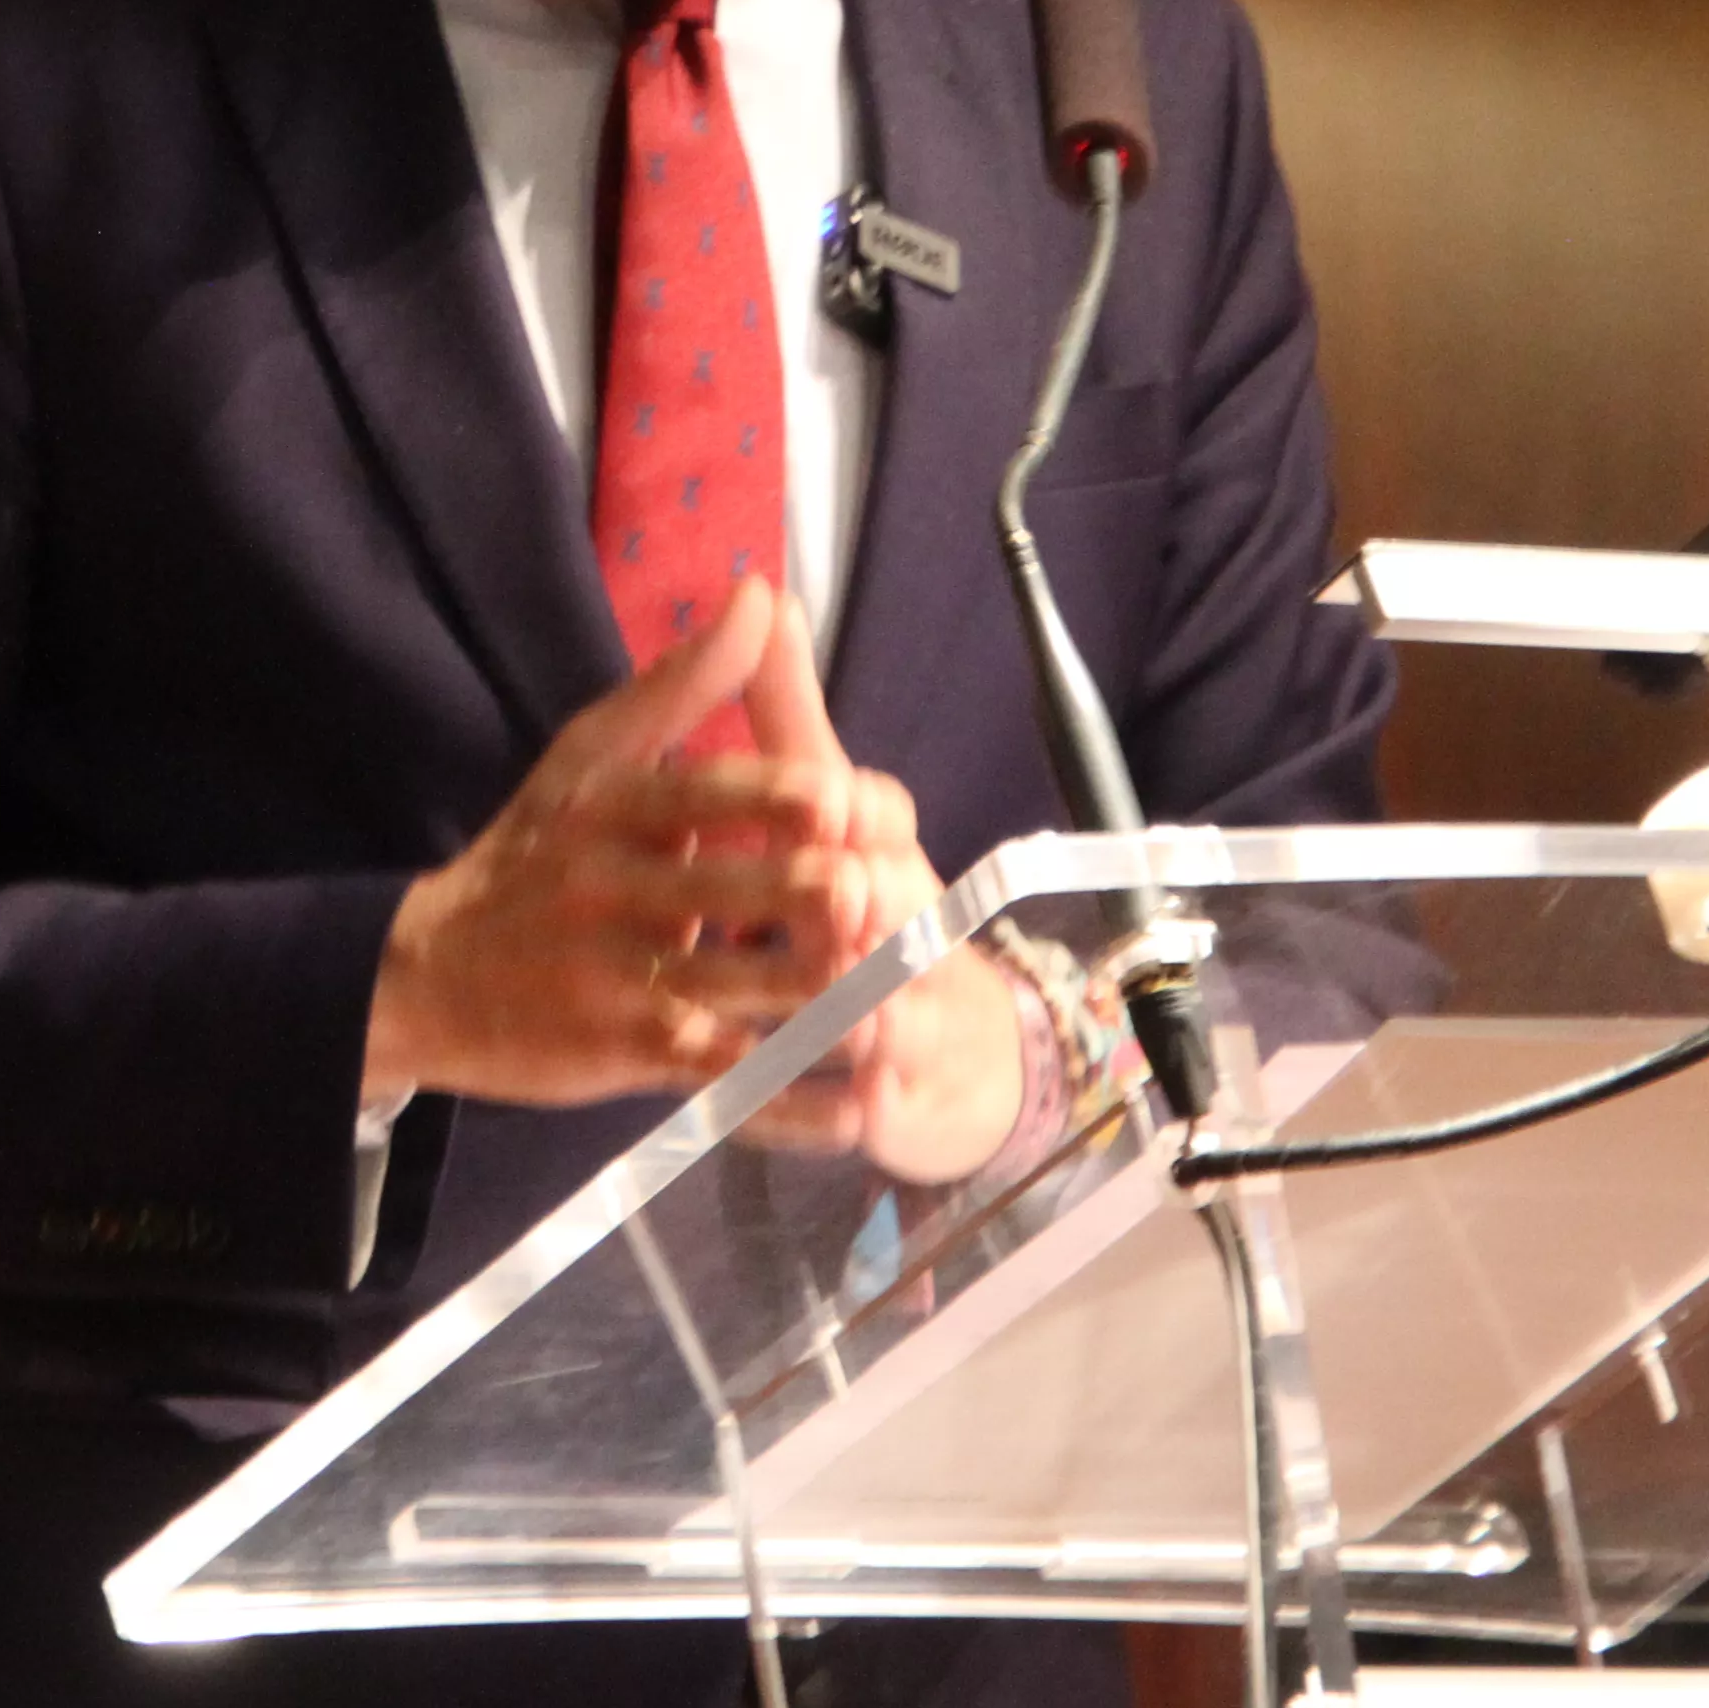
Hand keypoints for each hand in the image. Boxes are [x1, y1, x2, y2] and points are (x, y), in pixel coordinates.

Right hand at [368, 580, 890, 1110]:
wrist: (426, 975)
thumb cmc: (531, 856)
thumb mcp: (590, 756)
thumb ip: (682, 683)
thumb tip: (759, 591)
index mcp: (608, 808)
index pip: (692, 793)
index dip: (765, 801)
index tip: (837, 802)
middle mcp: (608, 890)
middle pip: (715, 891)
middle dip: (793, 898)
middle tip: (870, 897)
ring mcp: (615, 976)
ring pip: (723, 984)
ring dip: (806, 993)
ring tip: (887, 995)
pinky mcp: (624, 1052)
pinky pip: (714, 1072)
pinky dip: (784, 1089)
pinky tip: (850, 1095)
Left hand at [722, 617, 1032, 1184]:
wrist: (948, 1047)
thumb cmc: (866, 902)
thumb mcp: (816, 797)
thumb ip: (781, 706)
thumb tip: (760, 591)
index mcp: (879, 849)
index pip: (882, 815)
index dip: (861, 812)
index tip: (835, 802)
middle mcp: (899, 926)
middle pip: (889, 911)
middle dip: (867, 905)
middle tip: (840, 903)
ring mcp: (899, 1015)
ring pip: (881, 1007)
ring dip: (868, 1009)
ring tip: (848, 1018)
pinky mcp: (883, 1094)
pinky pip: (860, 1101)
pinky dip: (840, 1108)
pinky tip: (826, 1116)